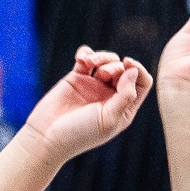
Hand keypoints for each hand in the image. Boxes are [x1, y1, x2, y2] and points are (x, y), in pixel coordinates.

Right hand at [25, 47, 152, 163]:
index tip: (128, 66)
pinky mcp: (76, 78)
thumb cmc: (79, 134)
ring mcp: (94, 86)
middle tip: (103, 74)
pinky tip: (81, 59)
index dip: (138, 70)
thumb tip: (134, 70)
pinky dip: (86, 53)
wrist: (47, 137)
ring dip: (102, 56)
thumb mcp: (108, 119)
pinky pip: (87, 57)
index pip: (142, 83)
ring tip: (90, 63)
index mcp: (123, 109)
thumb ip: (125, 96)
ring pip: (107, 60)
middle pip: (124, 69)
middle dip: (116, 65)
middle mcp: (110, 97)